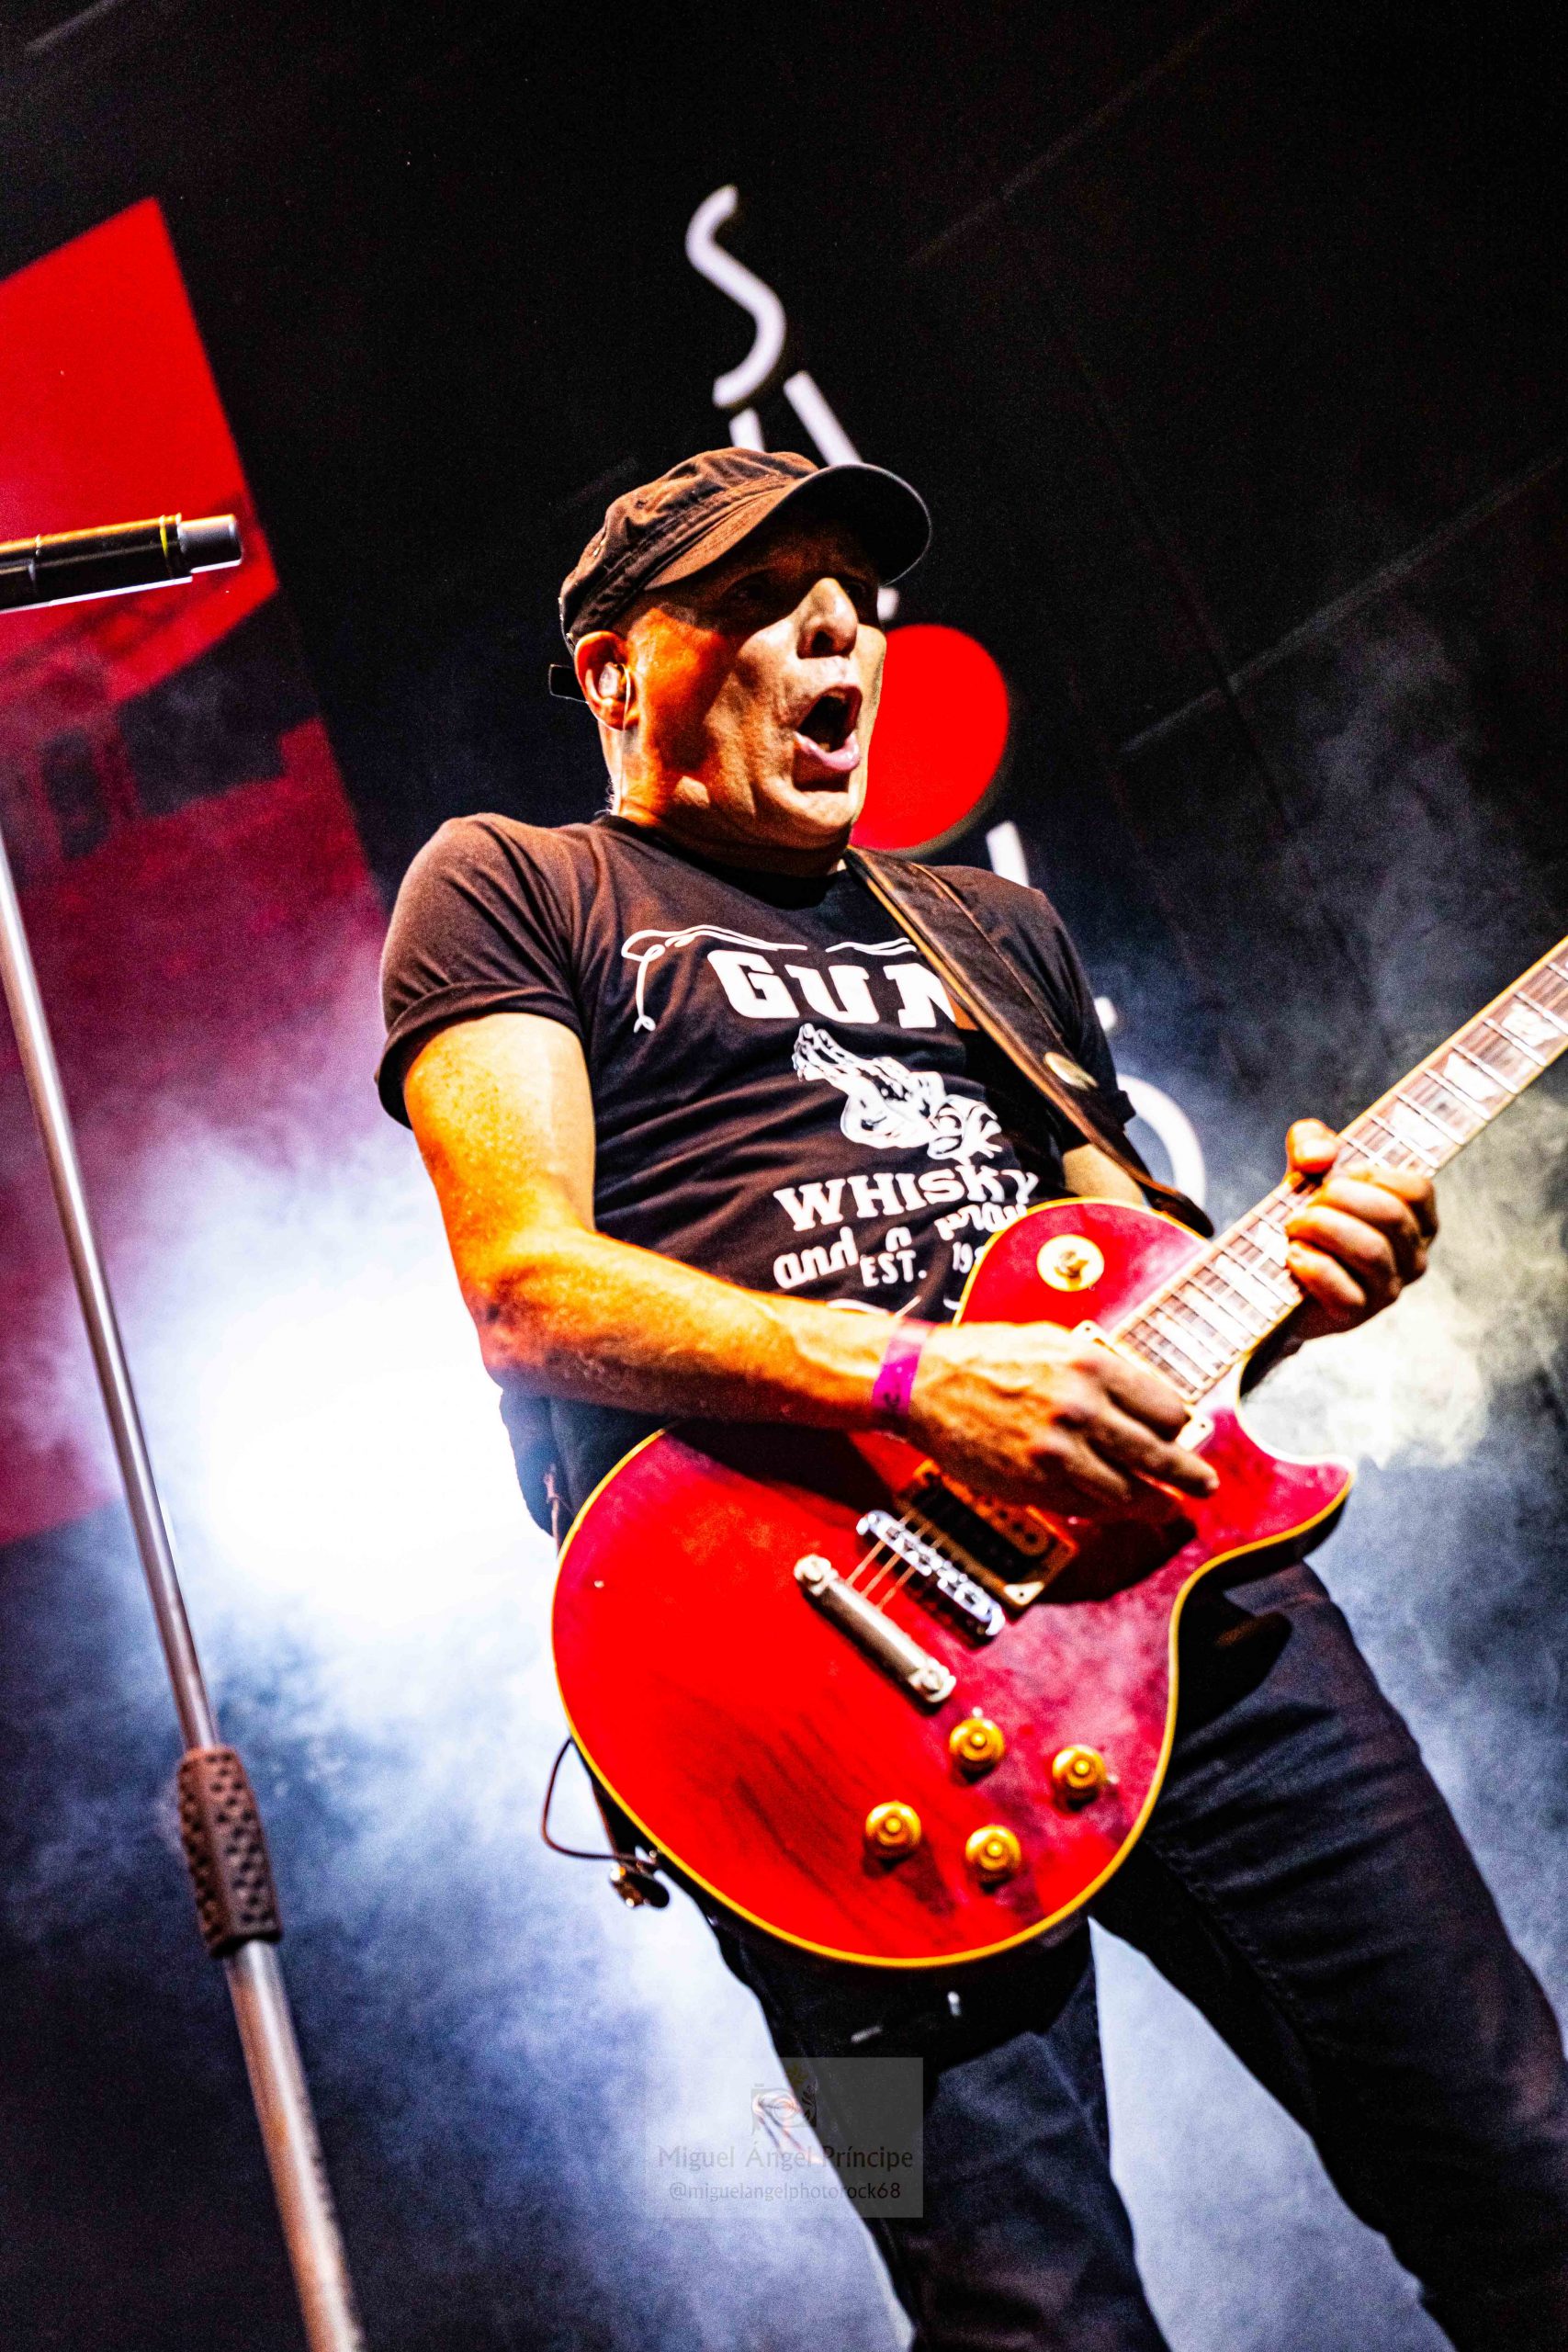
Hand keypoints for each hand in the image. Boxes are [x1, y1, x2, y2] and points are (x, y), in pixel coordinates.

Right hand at [908, 1321, 1218, 1513]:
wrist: (923, 1382)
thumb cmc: (986, 1356)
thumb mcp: (1055, 1341)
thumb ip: (1103, 1370)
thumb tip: (1145, 1400)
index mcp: (1092, 1366)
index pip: (1166, 1409)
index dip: (1175, 1425)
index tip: (1176, 1432)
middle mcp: (1081, 1410)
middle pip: (1158, 1455)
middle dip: (1188, 1474)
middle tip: (1204, 1484)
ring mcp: (1057, 1452)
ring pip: (1127, 1491)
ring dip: (1153, 1502)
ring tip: (1166, 1506)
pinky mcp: (1033, 1484)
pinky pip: (1085, 1506)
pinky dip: (1106, 1510)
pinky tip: (1115, 1507)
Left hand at [1282, 1118, 1436, 1338]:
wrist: (1275, 1274)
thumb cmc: (1307, 1216)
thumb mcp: (1307, 1169)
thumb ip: (1312, 1141)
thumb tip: (1321, 1154)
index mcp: (1416, 1220)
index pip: (1417, 1190)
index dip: (1372, 1176)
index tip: (1336, 1178)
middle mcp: (1413, 1257)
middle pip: (1391, 1216)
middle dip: (1339, 1199)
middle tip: (1305, 1203)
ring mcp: (1389, 1290)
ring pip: (1371, 1251)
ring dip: (1322, 1228)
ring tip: (1292, 1226)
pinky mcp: (1356, 1316)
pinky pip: (1345, 1292)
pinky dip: (1313, 1267)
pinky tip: (1292, 1255)